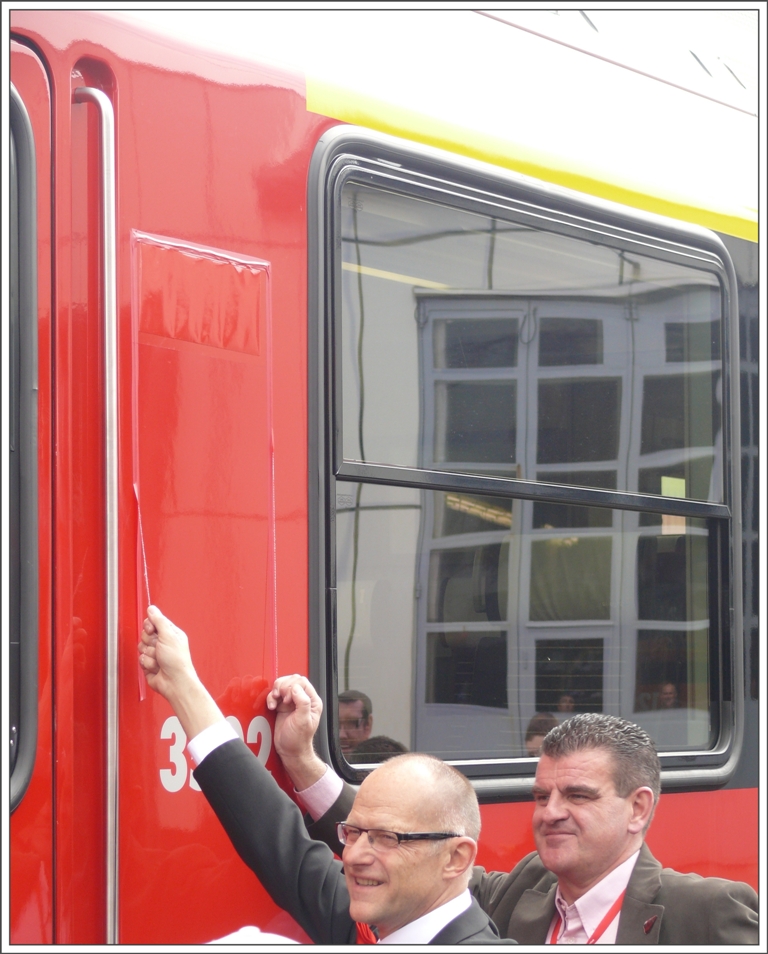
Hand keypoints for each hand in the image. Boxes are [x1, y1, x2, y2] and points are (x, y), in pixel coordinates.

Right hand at [139, 606, 224, 739]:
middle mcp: (163, 642)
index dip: (150, 626)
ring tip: (159, 659)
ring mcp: (156, 654)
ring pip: (141, 647)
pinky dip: (147, 663)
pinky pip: (141, 659)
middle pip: (145, 635)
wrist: (174, 682)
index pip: (153, 622)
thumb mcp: (169, 636)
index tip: (152, 631)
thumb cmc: (177, 661)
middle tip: (158, 648)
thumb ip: (159, 620)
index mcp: (170, 633)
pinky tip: (156, 667)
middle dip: (150, 642)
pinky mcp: (150, 664)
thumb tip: (152, 609)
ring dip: (149, 655)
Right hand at [268, 674, 326, 790]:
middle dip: (283, 686)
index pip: (301, 682)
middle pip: (292, 680)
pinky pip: (275, 694)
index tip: (287, 699)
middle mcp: (302, 699)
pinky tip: (272, 706)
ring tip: (274, 700)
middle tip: (280, 697)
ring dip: (276, 690)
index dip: (292, 687)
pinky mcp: (282, 706)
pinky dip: (271, 697)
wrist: (290, 751)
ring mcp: (291, 702)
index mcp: (312, 701)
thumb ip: (302, 702)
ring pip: (283, 685)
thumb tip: (295, 688)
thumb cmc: (299, 740)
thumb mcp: (303, 721)